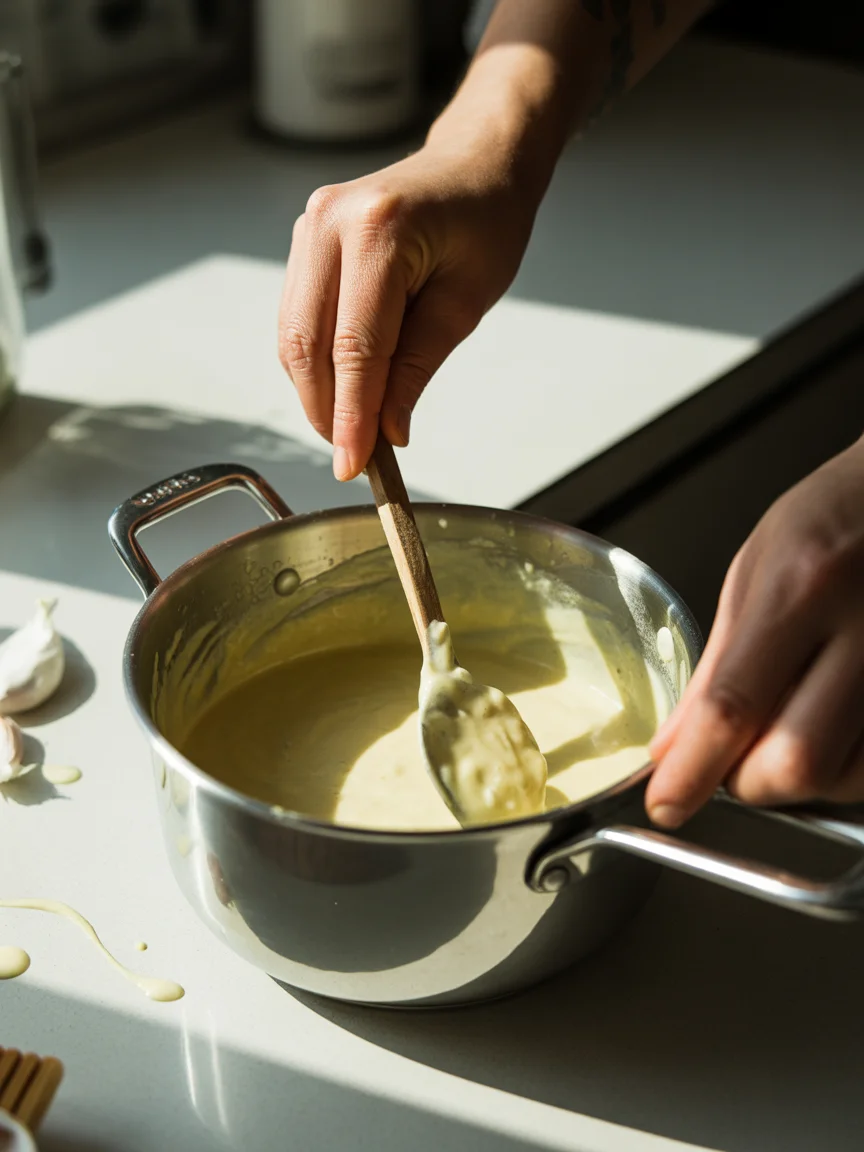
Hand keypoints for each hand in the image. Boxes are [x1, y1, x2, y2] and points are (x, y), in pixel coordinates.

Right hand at [278, 144, 538, 479]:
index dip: (351, 414)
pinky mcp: (305, 239)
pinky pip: (297, 317)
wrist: (474, 163)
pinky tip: (342, 388)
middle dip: (326, 410)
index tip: (355, 464)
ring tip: (349, 429)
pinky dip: (315, 362)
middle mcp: (331, 222)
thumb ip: (419, 366)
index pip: (356, 346)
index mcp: (381, 230)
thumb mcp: (466, 302)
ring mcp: (310, 226)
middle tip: (352, 457)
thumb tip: (387, 430)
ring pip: (293, 335)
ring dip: (316, 392)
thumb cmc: (486, 221)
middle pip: (308, 343)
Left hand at [647, 435, 863, 826]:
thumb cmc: (839, 515)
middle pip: (797, 760)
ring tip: (786, 727)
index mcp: (803, 586)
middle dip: (750, 782)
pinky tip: (828, 725)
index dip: (692, 769)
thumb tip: (673, 743)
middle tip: (730, 759)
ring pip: (846, 777)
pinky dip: (845, 768)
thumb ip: (718, 662)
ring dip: (800, 779)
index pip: (733, 705)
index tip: (666, 801)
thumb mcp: (758, 567)